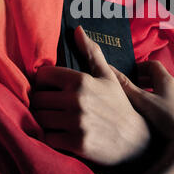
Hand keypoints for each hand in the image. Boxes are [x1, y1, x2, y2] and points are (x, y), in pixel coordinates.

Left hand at [30, 26, 150, 166]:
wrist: (136, 140)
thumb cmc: (119, 105)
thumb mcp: (108, 76)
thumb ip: (91, 52)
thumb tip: (77, 29)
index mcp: (81, 80)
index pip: (42, 76)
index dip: (44, 82)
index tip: (52, 89)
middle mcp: (76, 99)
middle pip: (37, 99)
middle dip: (42, 102)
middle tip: (53, 106)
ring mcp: (75, 122)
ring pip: (39, 118)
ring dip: (45, 120)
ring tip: (56, 120)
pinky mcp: (75, 144)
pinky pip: (47, 137)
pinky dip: (51, 137)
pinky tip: (62, 134)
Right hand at [110, 61, 173, 156]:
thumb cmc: (166, 117)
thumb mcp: (142, 100)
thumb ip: (125, 85)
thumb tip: (109, 69)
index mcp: (167, 81)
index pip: (153, 65)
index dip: (140, 67)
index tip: (129, 73)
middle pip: (156, 79)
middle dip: (142, 81)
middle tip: (129, 87)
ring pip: (159, 93)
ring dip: (146, 95)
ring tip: (133, 102)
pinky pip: (162, 106)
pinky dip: (151, 106)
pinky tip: (142, 117)